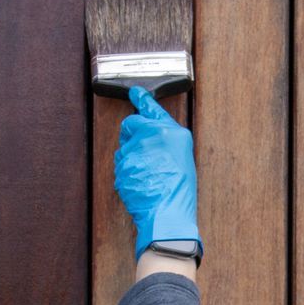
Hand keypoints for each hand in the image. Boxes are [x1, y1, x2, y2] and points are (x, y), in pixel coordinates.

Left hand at [113, 86, 201, 259]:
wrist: (167, 213)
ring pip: (124, 147)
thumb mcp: (183, 158)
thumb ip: (167, 141)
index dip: (142, 100)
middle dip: (132, 135)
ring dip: (131, 157)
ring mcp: (134, 150)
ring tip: (147, 175)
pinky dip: (127, 172)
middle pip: (130, 125)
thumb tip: (152, 135)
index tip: (135, 92)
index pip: (152, 109)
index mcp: (171, 132)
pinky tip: (140, 183)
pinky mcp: (122, 165)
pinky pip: (120, 165)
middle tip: (143, 152)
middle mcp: (151, 136)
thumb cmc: (179, 190)